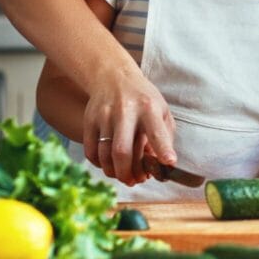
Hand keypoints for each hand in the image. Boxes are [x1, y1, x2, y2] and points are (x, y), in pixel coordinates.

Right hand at [82, 67, 176, 184]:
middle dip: (128, 173)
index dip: (163, 149)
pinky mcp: (89, 120)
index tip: (169, 163)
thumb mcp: (161, 111)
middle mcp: (125, 111)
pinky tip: (109, 164)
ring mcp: (104, 115)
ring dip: (114, 172)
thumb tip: (161, 165)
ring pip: (104, 155)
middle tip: (134, 181)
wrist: (113, 77)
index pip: (156, 132)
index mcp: (149, 108)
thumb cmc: (143, 99)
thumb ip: (164, 137)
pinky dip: (100, 164)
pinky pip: (90, 151)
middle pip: (122, 151)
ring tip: (123, 175)